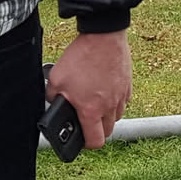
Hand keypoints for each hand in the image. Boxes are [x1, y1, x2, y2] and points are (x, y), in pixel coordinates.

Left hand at [47, 30, 131, 149]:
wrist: (102, 35)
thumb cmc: (80, 57)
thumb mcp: (56, 79)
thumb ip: (52, 97)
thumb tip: (53, 103)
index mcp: (91, 110)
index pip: (95, 142)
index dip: (86, 144)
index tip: (81, 138)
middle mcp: (109, 106)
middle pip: (108, 132)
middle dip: (97, 131)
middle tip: (87, 120)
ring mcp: (121, 95)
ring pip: (117, 117)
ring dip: (107, 116)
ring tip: (96, 104)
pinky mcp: (128, 84)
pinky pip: (123, 101)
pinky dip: (115, 101)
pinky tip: (105, 89)